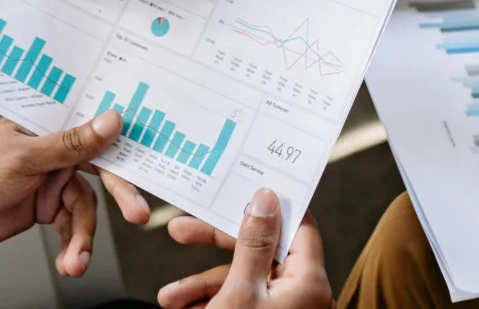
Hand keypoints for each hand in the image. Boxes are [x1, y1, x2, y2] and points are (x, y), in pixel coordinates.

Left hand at [0, 110, 150, 274]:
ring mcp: (51, 179)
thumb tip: (110, 121)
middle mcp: (56, 149)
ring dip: (83, 237)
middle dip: (119, 195)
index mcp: (50, 124)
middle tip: (138, 215)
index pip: (96, 131)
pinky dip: (71, 246)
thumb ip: (70, 144)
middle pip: (100, 171)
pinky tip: (68, 263)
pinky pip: (70, 227)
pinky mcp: (44, 207)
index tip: (148, 165)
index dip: (124, 146)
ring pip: (85, 207)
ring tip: (76, 262)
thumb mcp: (24, 158)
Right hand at [157, 188, 332, 308]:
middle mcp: (302, 295)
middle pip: (261, 248)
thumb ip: (252, 241)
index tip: (245, 182)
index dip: (273, 201)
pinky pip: (242, 301)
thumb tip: (267, 196)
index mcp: (309, 282)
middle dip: (214, 243)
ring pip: (245, 278)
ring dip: (202, 282)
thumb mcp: (239, 291)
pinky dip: (211, 301)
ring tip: (168, 296)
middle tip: (180, 230)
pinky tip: (181, 308)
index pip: (299, 223)